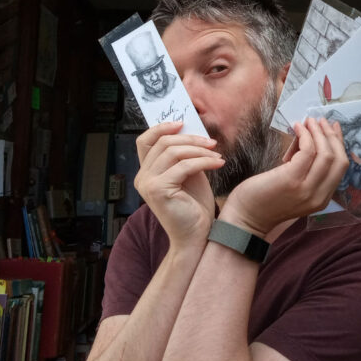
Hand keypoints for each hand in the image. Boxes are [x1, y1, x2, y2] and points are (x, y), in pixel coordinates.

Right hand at [134, 121, 222, 248]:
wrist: (197, 237)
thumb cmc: (194, 208)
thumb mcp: (189, 175)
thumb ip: (184, 156)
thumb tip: (192, 132)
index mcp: (146, 172)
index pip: (145, 141)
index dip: (161, 127)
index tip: (183, 123)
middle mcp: (142, 177)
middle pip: (163, 142)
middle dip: (190, 138)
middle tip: (211, 142)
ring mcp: (148, 184)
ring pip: (173, 152)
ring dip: (199, 149)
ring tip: (217, 153)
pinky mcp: (158, 190)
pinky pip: (184, 166)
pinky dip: (204, 161)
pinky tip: (219, 163)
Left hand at [219, 118, 348, 237]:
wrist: (245, 218)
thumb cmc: (265, 199)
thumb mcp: (295, 188)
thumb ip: (307, 171)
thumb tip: (311, 140)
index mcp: (322, 198)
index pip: (340, 167)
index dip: (339, 144)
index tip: (333, 128)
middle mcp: (319, 196)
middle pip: (338, 159)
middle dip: (331, 136)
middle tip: (321, 121)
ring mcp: (306, 189)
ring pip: (326, 154)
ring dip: (319, 132)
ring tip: (309, 121)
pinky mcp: (292, 180)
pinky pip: (308, 151)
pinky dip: (305, 135)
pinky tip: (298, 128)